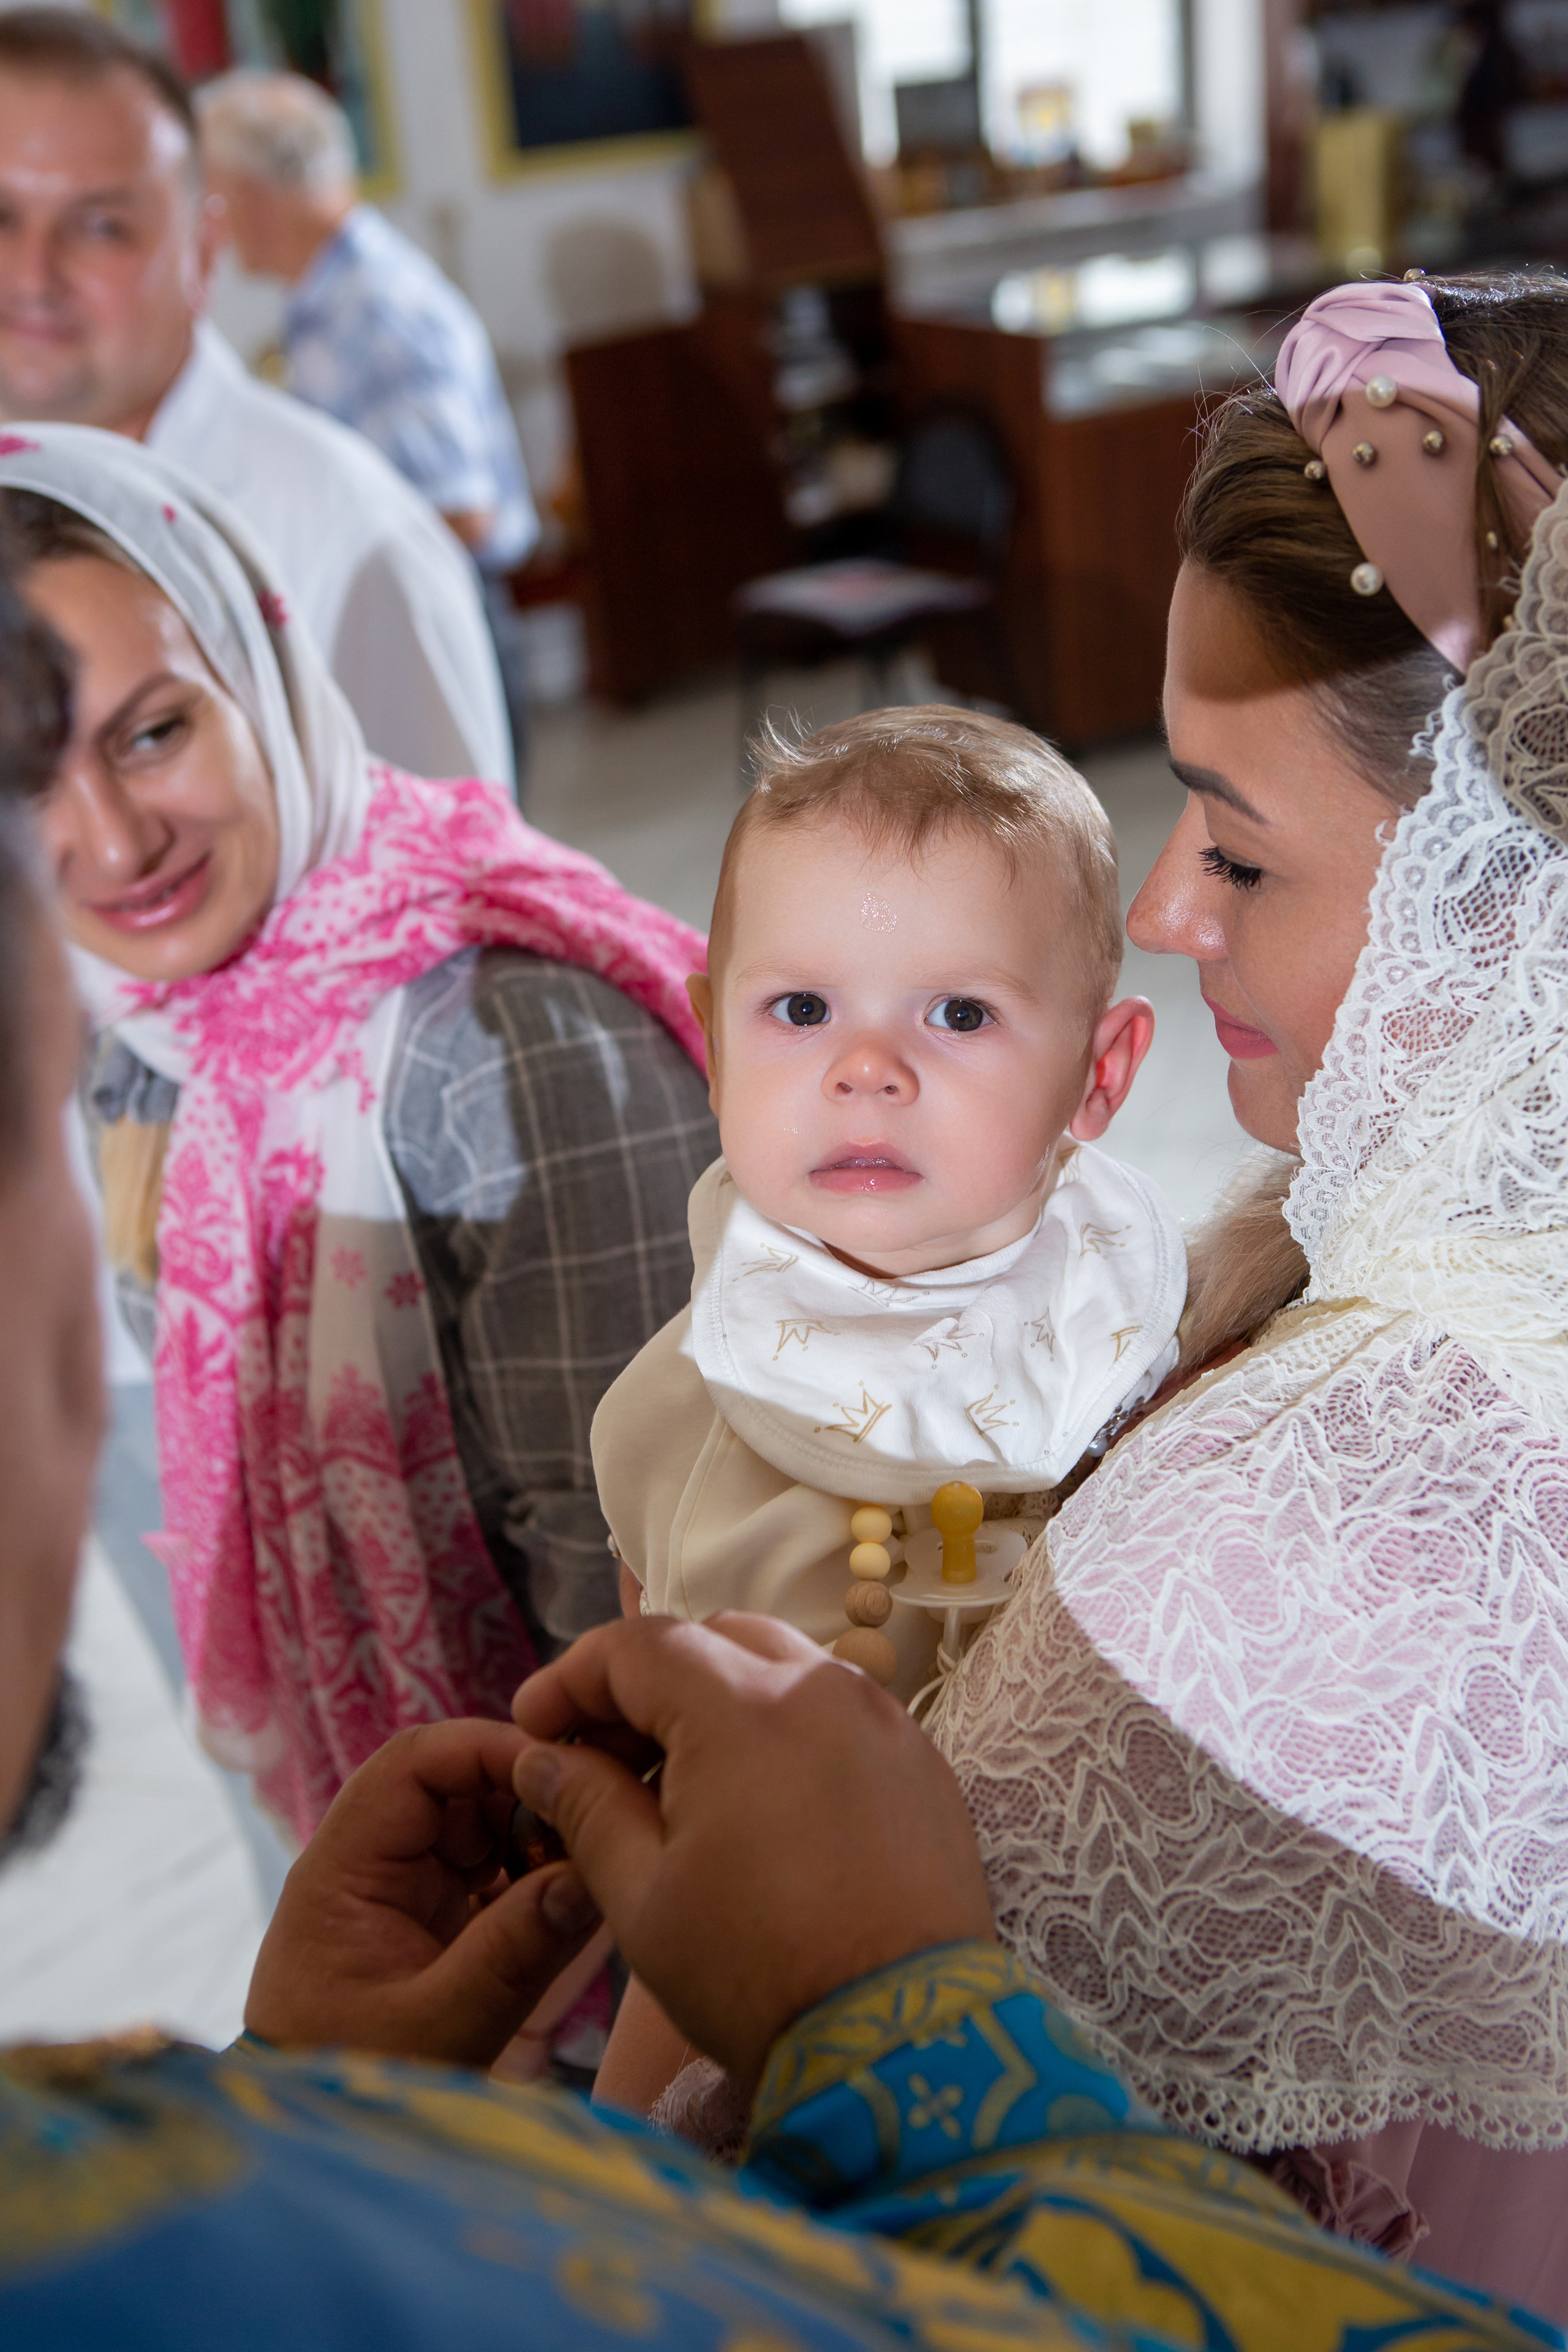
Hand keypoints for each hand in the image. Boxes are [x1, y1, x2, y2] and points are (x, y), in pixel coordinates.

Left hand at [245, 1719, 602, 2067]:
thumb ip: (512, 1953)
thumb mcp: (438, 2026)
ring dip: (535, 1833)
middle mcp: (370, 1864)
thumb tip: (589, 1879)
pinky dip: (532, 1875)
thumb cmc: (355, 2086)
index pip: (414, 1763)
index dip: (489, 1749)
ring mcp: (402, 1891)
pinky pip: (488, 1869)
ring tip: (589, 1864)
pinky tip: (570, 1899)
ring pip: (480, 1823)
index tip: (562, 1769)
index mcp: (343, 1869)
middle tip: (593, 1822)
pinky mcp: (430, 1921)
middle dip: (526, 1792)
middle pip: (455, 1784)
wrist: (319, 2149)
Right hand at [511, 1614, 994, 2095]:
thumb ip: (586, 1808)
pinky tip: (756, 1806)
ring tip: (675, 1784)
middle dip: (645, 1684)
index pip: (639, 1646)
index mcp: (745, 1708)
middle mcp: (823, 1688)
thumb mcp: (643, 1899)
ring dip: (716, 1703)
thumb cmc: (759, 1976)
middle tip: (599, 1754)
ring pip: (780, 1668)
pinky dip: (782, 1733)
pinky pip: (836, 1714)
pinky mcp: (921, 1765)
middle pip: (712, 1640)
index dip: (573, 1678)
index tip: (536, 1726)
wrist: (905, 2046)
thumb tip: (544, 1761)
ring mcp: (883, 1722)